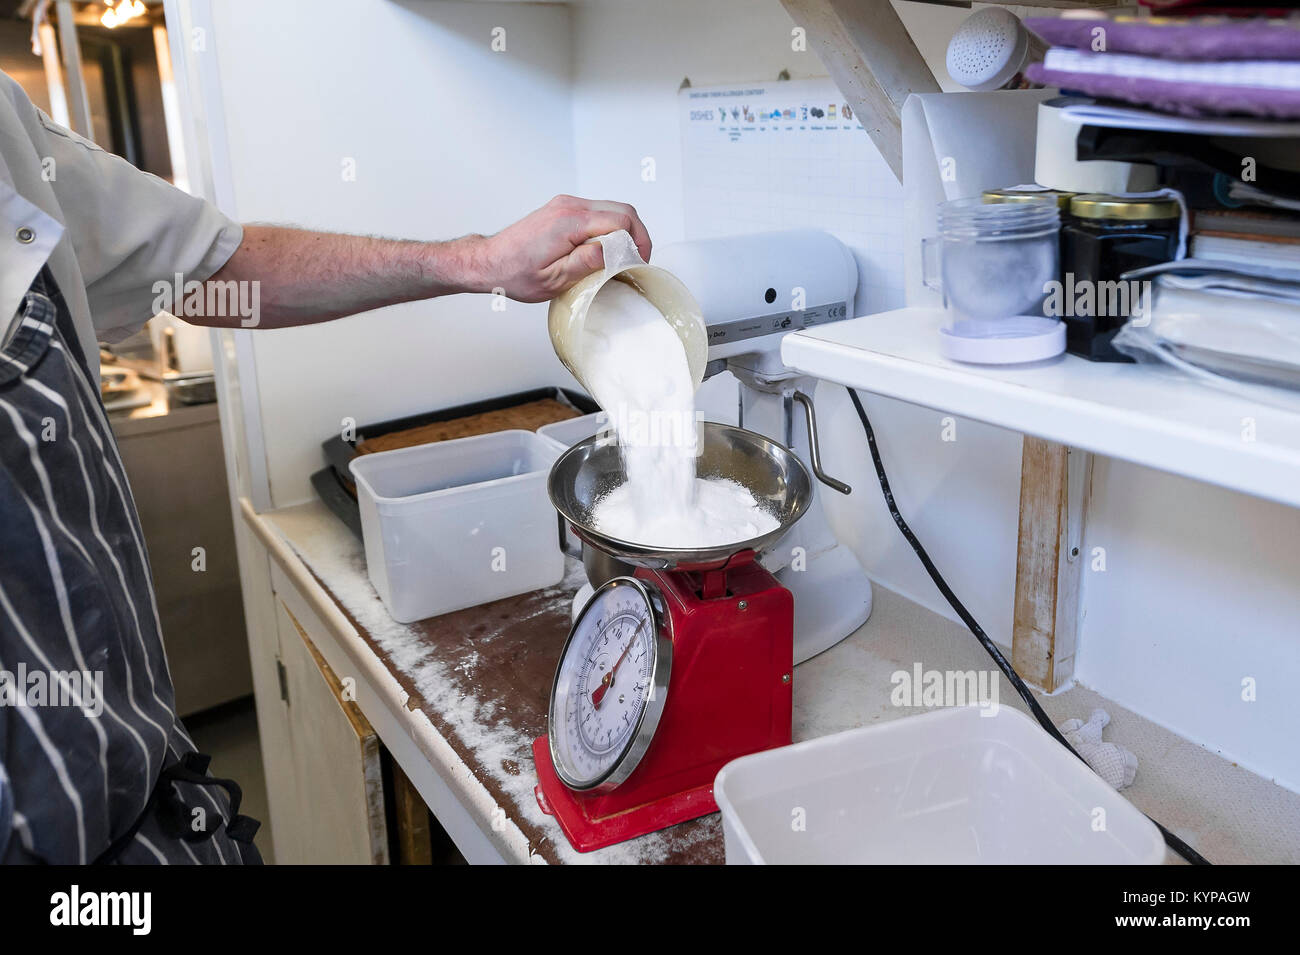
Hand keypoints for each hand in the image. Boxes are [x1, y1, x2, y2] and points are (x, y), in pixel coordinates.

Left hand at [466, 195, 651, 302]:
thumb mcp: (554, 279)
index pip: (621, 221)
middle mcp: (569, 206)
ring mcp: (566, 204)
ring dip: (623, 231)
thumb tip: (615, 250)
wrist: (489, 261)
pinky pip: (598, 212)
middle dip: (637, 235)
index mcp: (569, 222)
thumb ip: (586, 262)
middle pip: (622, 210)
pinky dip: (609, 228)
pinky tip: (605, 249)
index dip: (638, 242)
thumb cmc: (515, 274)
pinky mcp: (563, 208)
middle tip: (636, 260)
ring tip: (621, 257)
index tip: (637, 263)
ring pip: (612, 209)